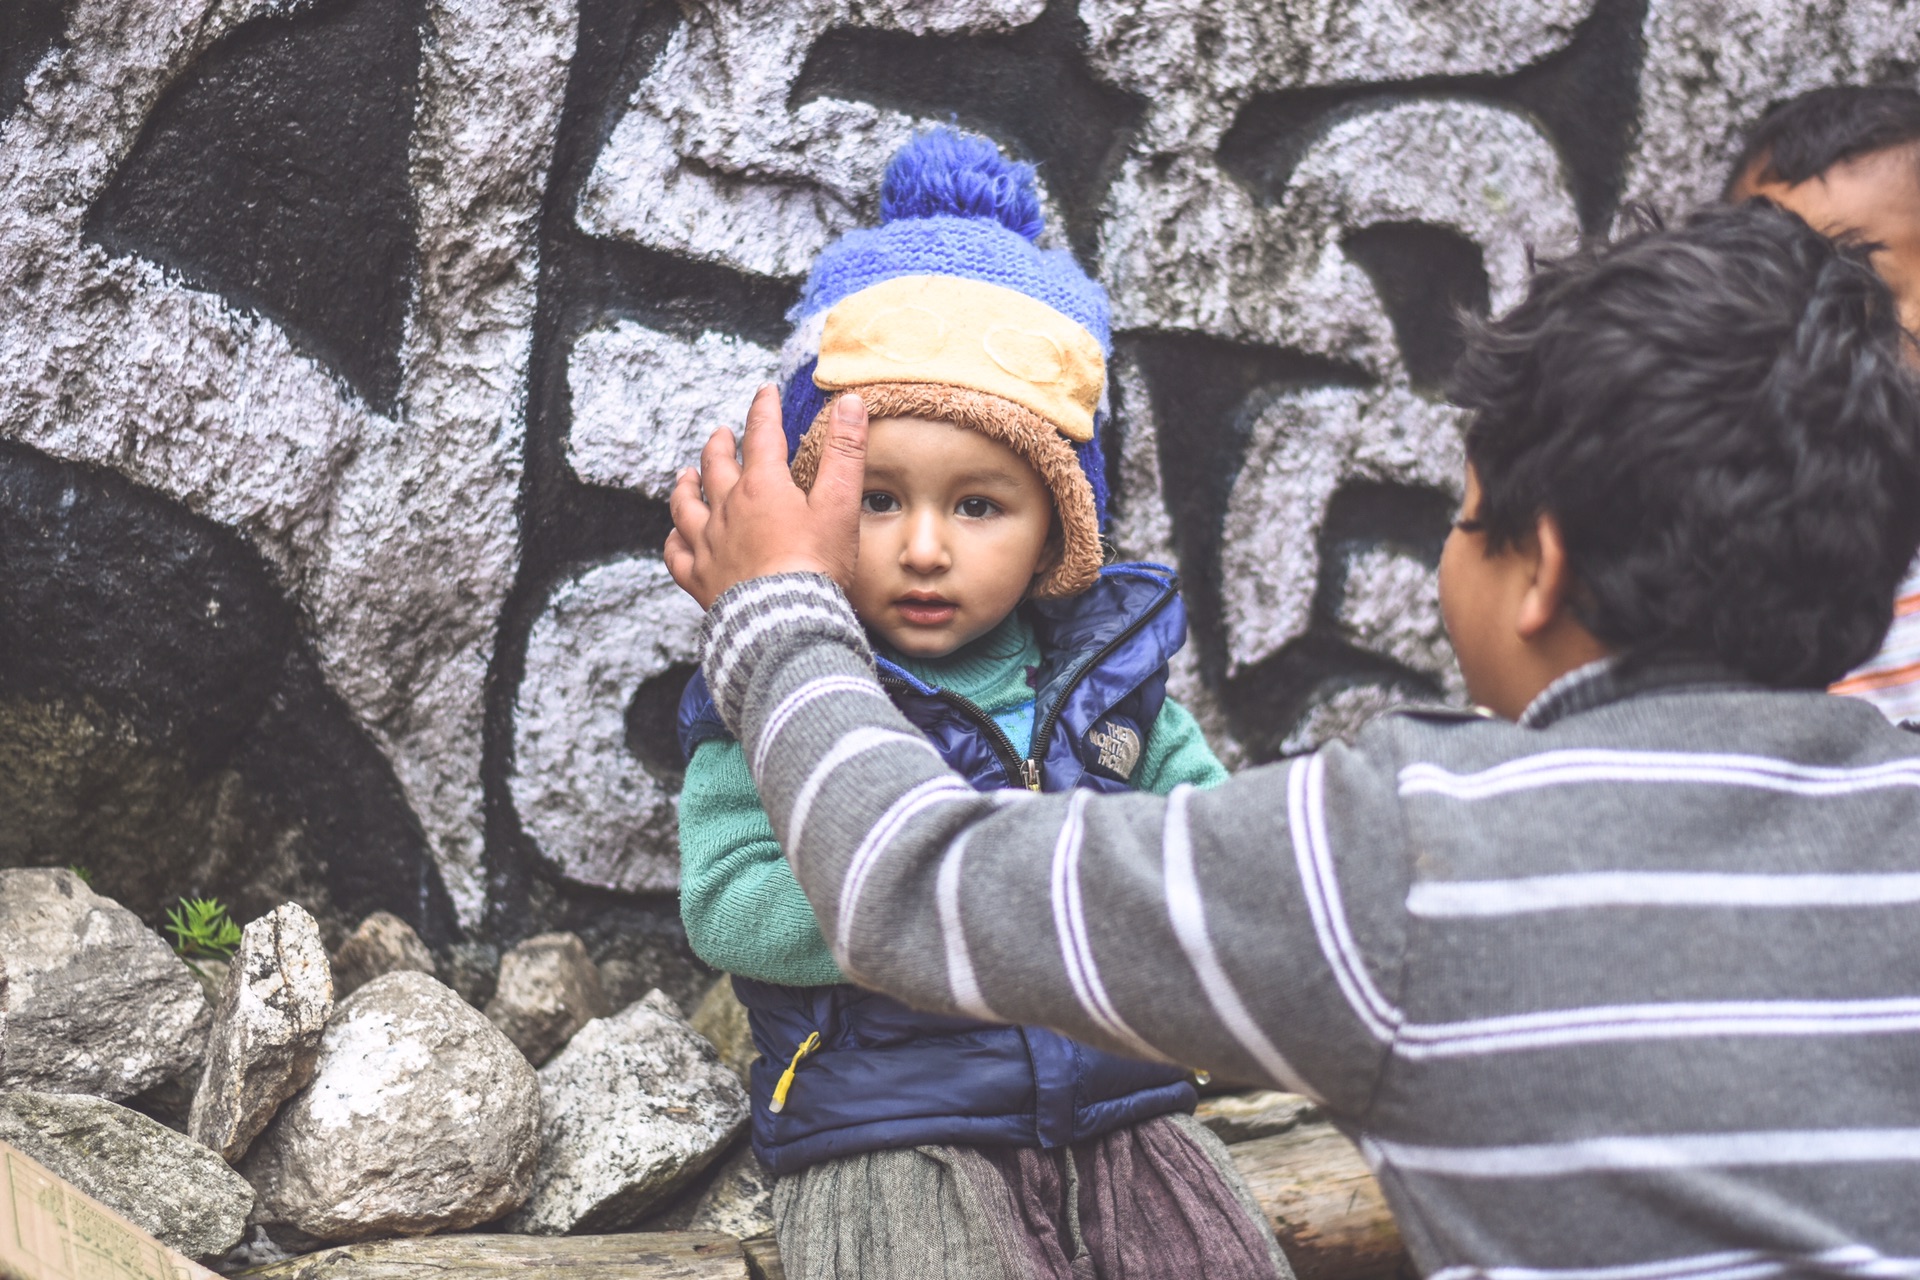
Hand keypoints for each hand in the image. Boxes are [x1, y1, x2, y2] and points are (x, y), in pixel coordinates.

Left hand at [664, 384, 867, 608]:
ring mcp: (707, 544)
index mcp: (761, 487)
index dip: (763, 409)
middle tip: (723, 434)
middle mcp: (726, 509)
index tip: (764, 392)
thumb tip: (850, 403)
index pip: (760, 435)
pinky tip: (676, 537)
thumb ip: (845, 452)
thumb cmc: (816, 565)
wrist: (784, 623)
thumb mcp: (840, 504)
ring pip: (686, 505)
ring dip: (686, 486)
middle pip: (716, 466)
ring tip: (687, 475)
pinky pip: (676, 555)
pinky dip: (674, 541)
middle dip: (721, 445)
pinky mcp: (699, 579)